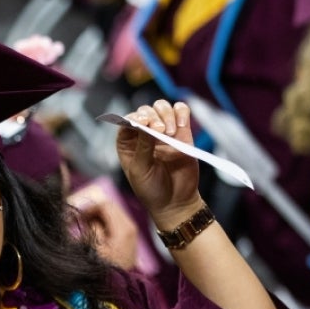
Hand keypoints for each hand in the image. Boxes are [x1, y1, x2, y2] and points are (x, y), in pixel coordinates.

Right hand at [80, 199, 139, 269]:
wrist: (114, 291)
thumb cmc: (101, 269)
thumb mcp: (91, 246)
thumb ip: (91, 226)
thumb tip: (90, 218)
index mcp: (123, 228)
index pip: (105, 205)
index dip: (88, 208)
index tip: (77, 218)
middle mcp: (131, 228)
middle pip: (111, 208)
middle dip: (94, 213)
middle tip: (81, 223)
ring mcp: (132, 234)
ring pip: (113, 216)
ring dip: (99, 220)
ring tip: (88, 231)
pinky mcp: (130, 241)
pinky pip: (117, 225)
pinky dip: (106, 226)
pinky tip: (98, 237)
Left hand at [114, 100, 203, 229]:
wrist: (175, 201)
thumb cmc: (151, 189)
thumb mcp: (141, 170)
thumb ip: (143, 147)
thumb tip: (147, 125)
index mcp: (127, 142)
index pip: (127, 120)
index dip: (135, 118)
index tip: (144, 123)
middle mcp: (144, 134)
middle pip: (145, 111)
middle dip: (153, 116)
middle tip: (161, 131)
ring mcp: (163, 131)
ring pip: (162, 107)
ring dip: (166, 114)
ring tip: (171, 132)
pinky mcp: (181, 132)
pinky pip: (181, 111)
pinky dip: (182, 112)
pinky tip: (182, 125)